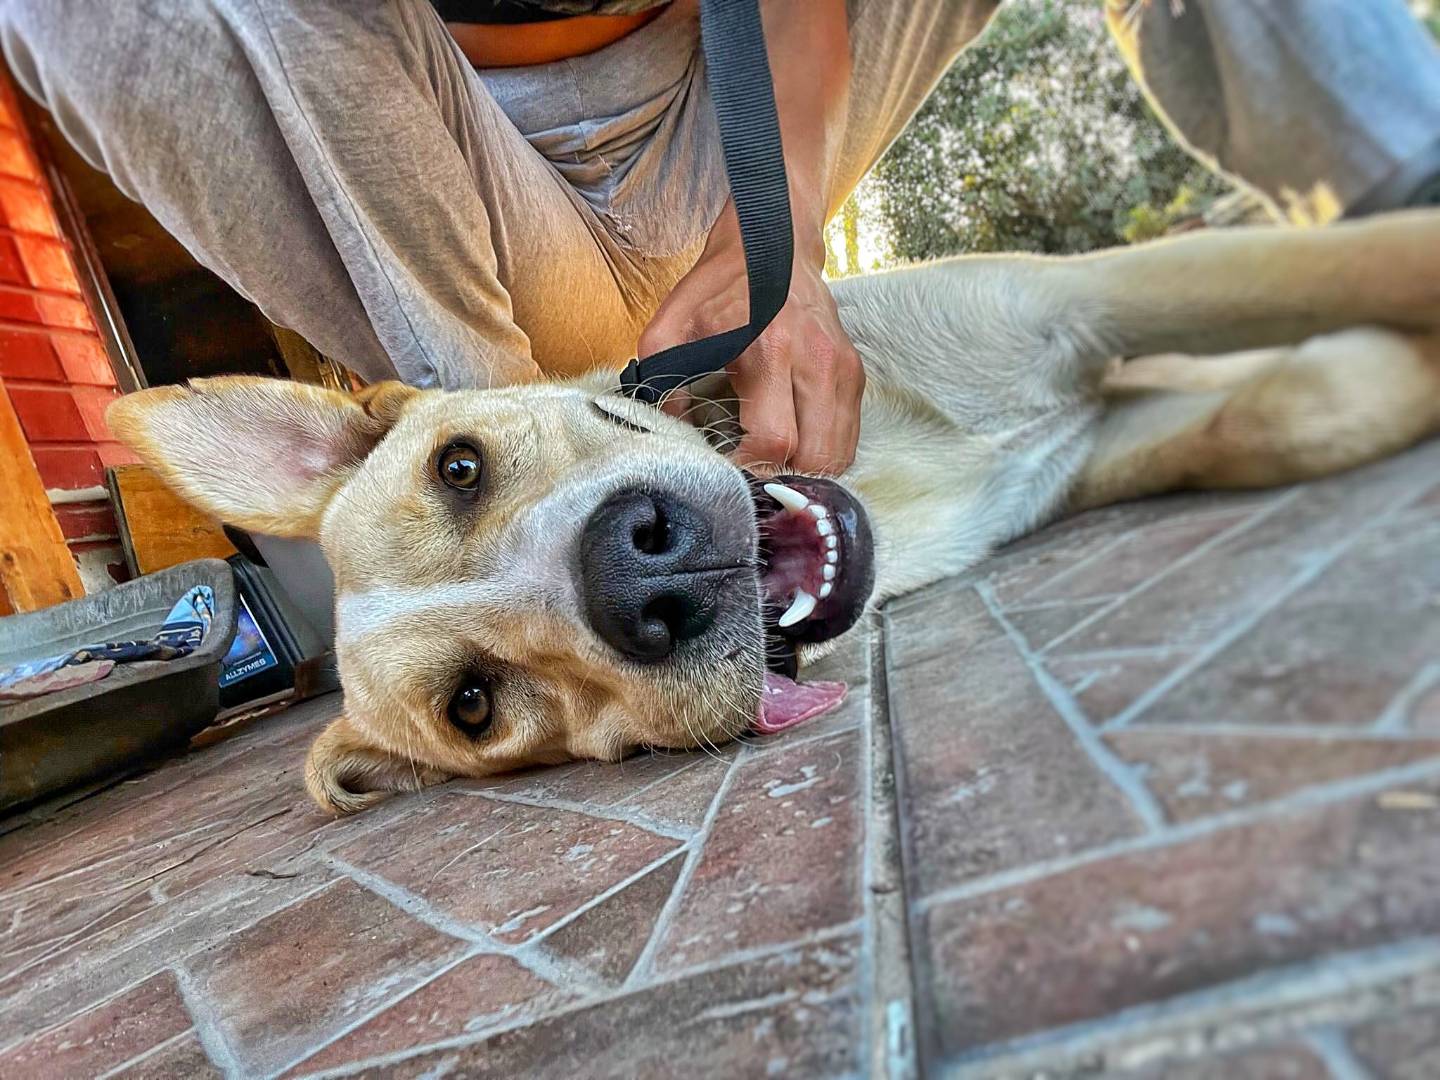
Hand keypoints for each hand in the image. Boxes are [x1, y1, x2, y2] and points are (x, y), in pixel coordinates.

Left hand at [638, 203, 863, 475]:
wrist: (774, 242)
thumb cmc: (719, 286)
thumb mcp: (671, 324)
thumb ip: (661, 380)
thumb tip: (675, 432)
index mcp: (769, 350)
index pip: (772, 441)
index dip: (749, 471)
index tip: (727, 476)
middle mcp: (815, 362)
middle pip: (814, 458)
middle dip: (783, 481)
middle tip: (754, 481)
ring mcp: (842, 368)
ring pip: (839, 454)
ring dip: (808, 472)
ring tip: (775, 470)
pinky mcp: (855, 372)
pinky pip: (849, 436)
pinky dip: (825, 453)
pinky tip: (796, 448)